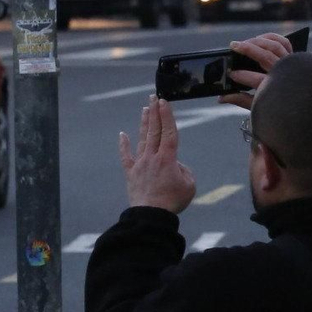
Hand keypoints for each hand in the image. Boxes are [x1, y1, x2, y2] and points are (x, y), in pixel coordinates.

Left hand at [119, 97, 196, 213]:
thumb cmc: (172, 201)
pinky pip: (126, 156)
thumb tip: (174, 165)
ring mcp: (140, 164)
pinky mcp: (131, 173)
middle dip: (155, 112)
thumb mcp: (189, 185)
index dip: (167, 115)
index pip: (169, 132)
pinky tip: (122, 134)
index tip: (164, 101)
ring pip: (142, 139)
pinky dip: (123, 145)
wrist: (151, 215)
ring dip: (144, 122)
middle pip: (154, 130)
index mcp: (168, 158)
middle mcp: (152, 157)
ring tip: (145, 108)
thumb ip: (184, 170)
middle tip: (154, 96)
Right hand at [217, 31, 295, 109]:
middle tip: (233, 45)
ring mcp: (290, 64)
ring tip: (244, 42)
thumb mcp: (258, 106)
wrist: (304, 104)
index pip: (254, 78)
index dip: (240, 75)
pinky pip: (284, 42)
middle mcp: (284, 73)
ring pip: (274, 45)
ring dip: (257, 41)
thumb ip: (240, 99)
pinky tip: (260, 38)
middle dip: (247, 49)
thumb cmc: (279, 107)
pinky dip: (272, 37)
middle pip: (265, 56)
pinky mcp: (294, 57)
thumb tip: (221, 98)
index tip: (230, 74)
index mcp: (274, 88)